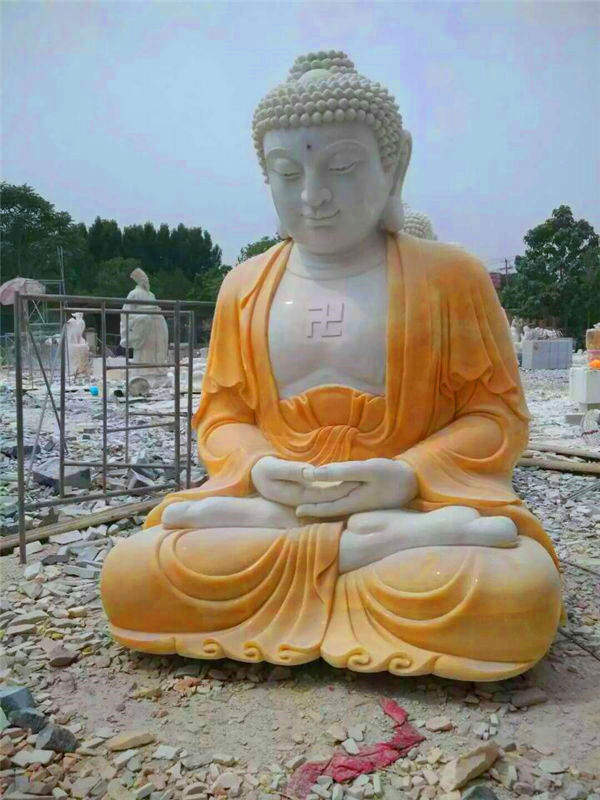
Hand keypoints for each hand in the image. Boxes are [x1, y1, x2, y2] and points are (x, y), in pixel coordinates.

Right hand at [251, 456, 359, 506]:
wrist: (257, 476)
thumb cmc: (263, 471)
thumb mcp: (273, 468)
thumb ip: (292, 470)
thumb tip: (311, 472)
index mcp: (298, 496)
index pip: (325, 495)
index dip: (341, 488)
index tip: (356, 480)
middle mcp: (306, 501)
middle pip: (331, 498)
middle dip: (348, 490)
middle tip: (368, 482)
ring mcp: (307, 498)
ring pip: (331, 496)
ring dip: (346, 490)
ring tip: (365, 481)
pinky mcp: (309, 493)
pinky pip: (327, 493)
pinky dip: (339, 488)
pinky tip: (354, 481)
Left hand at [296, 458, 417, 517]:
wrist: (414, 481)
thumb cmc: (391, 474)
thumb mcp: (366, 470)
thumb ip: (340, 472)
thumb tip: (312, 474)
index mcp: (352, 503)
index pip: (326, 508)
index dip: (310, 509)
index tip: (296, 511)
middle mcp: (356, 508)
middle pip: (330, 510)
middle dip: (314, 511)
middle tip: (297, 511)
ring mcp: (363, 506)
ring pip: (338, 508)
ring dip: (324, 507)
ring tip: (309, 506)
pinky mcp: (368, 501)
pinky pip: (347, 503)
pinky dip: (335, 503)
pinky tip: (332, 500)